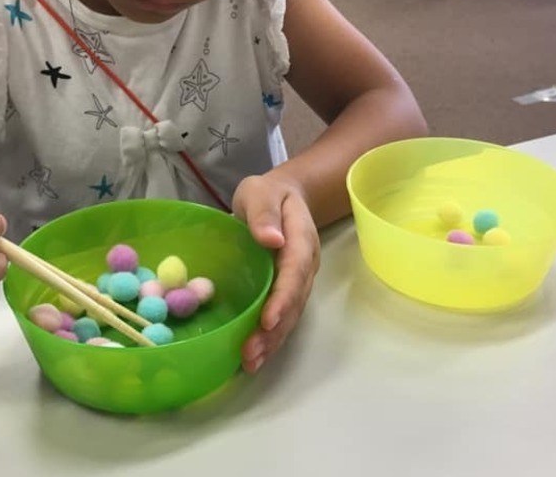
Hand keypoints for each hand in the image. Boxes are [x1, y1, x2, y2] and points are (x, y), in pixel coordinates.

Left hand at [232, 174, 319, 372]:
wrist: (281, 197)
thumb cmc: (268, 193)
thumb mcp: (260, 191)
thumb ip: (263, 212)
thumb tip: (273, 238)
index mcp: (301, 239)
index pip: (296, 271)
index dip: (283, 298)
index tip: (267, 320)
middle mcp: (305, 265)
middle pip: (294, 301)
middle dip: (275, 330)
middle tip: (251, 354)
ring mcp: (299, 280)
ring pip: (290, 315)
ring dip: (272, 341)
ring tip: (250, 363)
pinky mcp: (287, 290)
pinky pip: (282, 316)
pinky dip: (270, 338)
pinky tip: (253, 356)